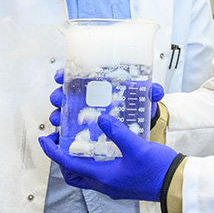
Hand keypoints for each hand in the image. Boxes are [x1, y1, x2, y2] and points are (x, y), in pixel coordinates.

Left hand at [39, 110, 181, 201]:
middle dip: (61, 159)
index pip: (68, 165)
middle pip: (72, 174)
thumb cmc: (158, 169)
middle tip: (60, 141)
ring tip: (78, 142)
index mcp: (103, 177)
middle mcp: (104, 185)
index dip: (53, 152)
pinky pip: (98, 174)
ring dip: (76, 161)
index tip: (44, 139)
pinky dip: (91, 162)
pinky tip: (100, 147)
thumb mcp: (138, 147)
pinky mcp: (122, 185)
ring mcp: (113, 187)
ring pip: (85, 175)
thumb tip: (100, 119)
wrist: (177, 186)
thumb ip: (117, 132)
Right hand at [47, 69, 164, 126]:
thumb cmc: (136, 106)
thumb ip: (150, 93)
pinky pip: (65, 133)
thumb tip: (156, 90)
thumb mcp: (143, 98)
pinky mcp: (81, 132)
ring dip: (57, 115)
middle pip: (63, 94)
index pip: (74, 76)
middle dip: (58, 96)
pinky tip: (58, 138)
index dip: (64, 74)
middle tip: (60, 99)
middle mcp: (84, 99)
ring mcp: (81, 116)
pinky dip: (59, 135)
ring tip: (59, 119)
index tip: (61, 76)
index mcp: (95, 86)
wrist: (139, 124)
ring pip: (62, 113)